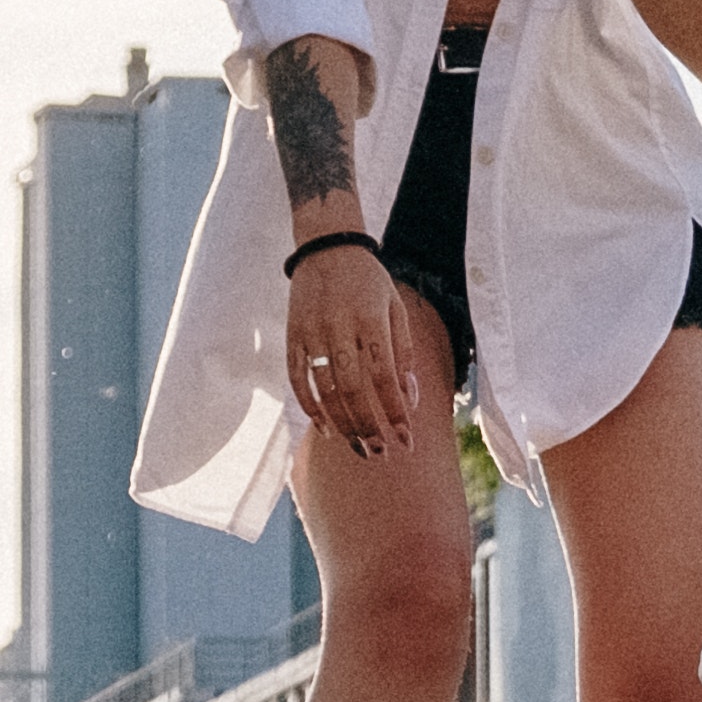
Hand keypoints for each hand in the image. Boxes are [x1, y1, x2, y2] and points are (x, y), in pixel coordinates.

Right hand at [283, 240, 435, 462]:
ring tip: (359, 447)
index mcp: (371, 319)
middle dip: (369, 426)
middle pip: (353, 389)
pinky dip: (310, 407)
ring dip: (342, 424)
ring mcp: (311, 332)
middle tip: (381, 453)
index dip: (395, 413)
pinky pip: (297, 379)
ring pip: (324, 389)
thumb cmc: (369, 282)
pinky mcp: (292, 335)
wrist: (326, 248)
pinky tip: (325, 429)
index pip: (384, 377)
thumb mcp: (395, 309)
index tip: (407, 441)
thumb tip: (409, 399)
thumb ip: (403, 354)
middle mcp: (339, 327)